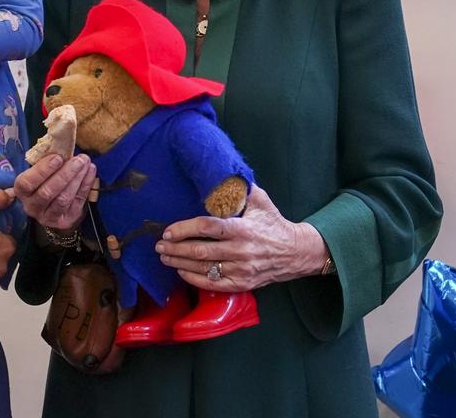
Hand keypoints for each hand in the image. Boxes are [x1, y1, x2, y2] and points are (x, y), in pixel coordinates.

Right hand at [13, 153, 96, 231]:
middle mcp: (32, 206)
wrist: (50, 206)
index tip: (58, 157)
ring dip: (77, 179)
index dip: (42, 170)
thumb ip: (45, 162)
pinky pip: (77, 202)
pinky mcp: (65, 221)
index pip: (27, 183)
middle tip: (78, 160)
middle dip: (65, 174)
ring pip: (63, 199)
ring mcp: (48, 216)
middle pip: (47, 192)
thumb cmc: (43, 182)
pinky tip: (90, 171)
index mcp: (22, 192)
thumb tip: (62, 146)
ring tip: (85, 163)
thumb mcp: (38, 172)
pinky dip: (85, 185)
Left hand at [154, 185, 326, 291]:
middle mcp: (241, 251)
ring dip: (179, 262)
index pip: (207, 228)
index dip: (184, 229)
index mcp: (243, 229)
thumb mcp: (261, 200)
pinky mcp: (242, 284)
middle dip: (175, 248)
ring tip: (164, 256)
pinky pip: (213, 284)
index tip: (169, 229)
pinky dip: (193, 279)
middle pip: (200, 251)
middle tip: (159, 244)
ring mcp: (241, 270)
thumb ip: (240, 188)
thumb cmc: (273, 223)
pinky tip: (181, 271)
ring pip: (203, 269)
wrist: (296, 252)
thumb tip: (218, 172)